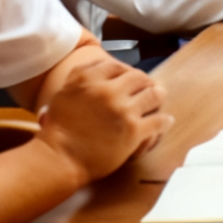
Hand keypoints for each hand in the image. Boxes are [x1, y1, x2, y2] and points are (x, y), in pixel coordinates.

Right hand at [35, 53, 168, 180]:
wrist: (58, 159)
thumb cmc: (56, 131)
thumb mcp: (62, 94)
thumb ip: (79, 77)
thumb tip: (96, 63)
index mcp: (88, 79)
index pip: (117, 66)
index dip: (126, 72)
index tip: (130, 79)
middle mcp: (107, 90)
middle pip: (139, 77)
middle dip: (145, 83)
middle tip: (148, 89)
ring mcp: (123, 110)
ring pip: (154, 95)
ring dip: (158, 98)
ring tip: (158, 101)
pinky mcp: (134, 130)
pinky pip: (159, 120)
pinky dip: (164, 121)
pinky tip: (165, 121)